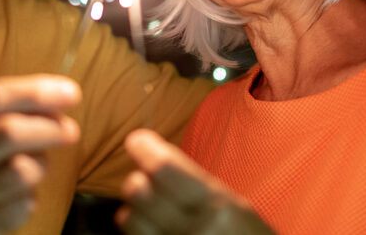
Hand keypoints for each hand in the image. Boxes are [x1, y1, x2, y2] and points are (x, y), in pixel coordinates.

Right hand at [0, 74, 80, 234]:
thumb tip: (56, 103)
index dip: (36, 92)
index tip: (70, 92)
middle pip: (9, 134)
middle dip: (50, 128)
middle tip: (70, 129)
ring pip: (21, 172)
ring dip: (41, 163)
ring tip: (38, 162)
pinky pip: (21, 206)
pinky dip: (30, 195)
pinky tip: (18, 192)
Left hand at [116, 129, 273, 234]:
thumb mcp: (236, 207)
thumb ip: (198, 185)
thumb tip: (157, 159)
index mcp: (218, 208)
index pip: (165, 169)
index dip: (145, 150)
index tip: (137, 141)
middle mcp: (194, 231)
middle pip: (139, 192)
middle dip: (137, 180)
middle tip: (143, 179)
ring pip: (130, 220)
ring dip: (134, 210)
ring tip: (147, 209)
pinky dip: (139, 231)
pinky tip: (152, 230)